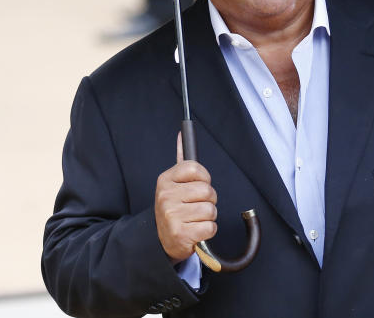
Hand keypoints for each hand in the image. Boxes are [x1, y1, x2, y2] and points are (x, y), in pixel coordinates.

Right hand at [155, 132, 217, 262]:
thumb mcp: (173, 183)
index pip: (194, 168)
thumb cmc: (174, 207)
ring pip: (210, 210)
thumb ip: (181, 159)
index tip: (200, 185)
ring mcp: (172, 216)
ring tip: (196, 219)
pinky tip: (196, 230)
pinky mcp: (181, 234)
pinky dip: (208, 230)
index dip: (204, 177)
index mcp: (165, 180)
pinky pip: (210, 227)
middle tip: (197, 205)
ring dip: (209, 217)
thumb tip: (182, 134)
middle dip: (209, 200)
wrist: (163, 239)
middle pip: (207, 191)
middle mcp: (166, 196)